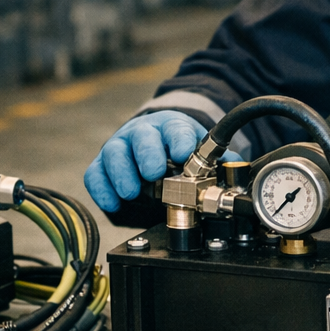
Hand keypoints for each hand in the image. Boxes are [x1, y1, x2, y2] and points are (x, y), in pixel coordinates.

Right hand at [83, 110, 235, 212]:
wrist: (151, 140)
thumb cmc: (175, 148)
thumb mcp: (197, 149)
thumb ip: (216, 161)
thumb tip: (236, 169)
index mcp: (170, 127)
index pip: (175, 129)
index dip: (179, 140)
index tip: (182, 152)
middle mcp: (142, 133)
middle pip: (141, 136)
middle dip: (147, 154)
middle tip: (154, 173)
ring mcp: (120, 147)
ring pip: (113, 152)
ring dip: (122, 173)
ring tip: (132, 192)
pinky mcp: (101, 164)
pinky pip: (94, 174)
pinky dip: (101, 189)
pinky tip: (113, 203)